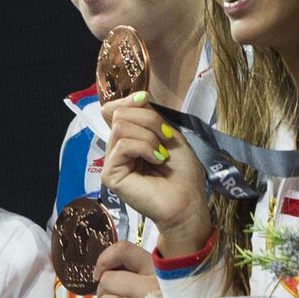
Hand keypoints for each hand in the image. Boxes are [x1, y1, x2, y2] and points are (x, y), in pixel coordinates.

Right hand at [102, 94, 211, 256]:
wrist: (187, 200)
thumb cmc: (183, 172)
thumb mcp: (169, 134)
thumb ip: (150, 117)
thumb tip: (139, 97)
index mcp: (129, 138)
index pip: (114, 109)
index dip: (127, 100)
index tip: (145, 99)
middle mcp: (117, 148)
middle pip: (119, 114)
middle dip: (148, 120)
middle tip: (165, 139)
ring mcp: (112, 161)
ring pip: (120, 127)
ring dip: (149, 136)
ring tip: (162, 155)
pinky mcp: (111, 174)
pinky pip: (122, 145)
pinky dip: (144, 148)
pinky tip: (157, 160)